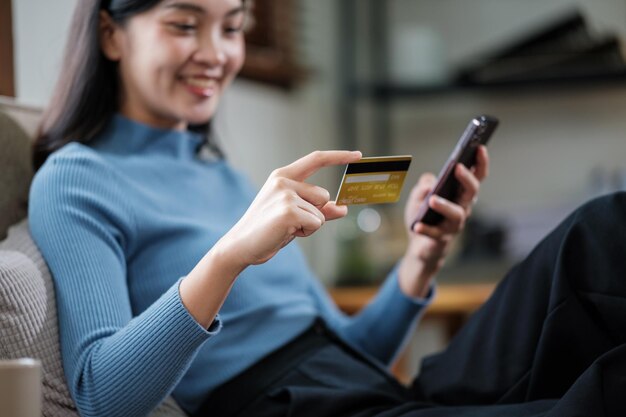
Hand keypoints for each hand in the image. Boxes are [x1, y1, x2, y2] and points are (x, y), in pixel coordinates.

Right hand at [217, 150, 361, 267]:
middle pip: (324, 196)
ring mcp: (285, 194)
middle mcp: (284, 181)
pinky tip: (285, 232)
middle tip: (290, 223)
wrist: (242, 245)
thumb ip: (320, 209)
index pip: (316, 159)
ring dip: (310, 225)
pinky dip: (306, 232)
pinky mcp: (288, 210)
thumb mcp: (295, 215)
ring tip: (285, 228)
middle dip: (315, 213)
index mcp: (283, 176)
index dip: (339, 156)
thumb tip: (344, 208)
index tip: (358, 155)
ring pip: (321, 213)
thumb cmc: (268, 229)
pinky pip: (317, 223)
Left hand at [399, 146, 488, 297]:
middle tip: (458, 167)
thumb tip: (430, 182)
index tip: (479, 147)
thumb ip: (423, 186)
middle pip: (472, 192)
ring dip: (445, 206)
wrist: (419, 245)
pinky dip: (426, 229)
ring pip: (457, 214)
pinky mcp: (442, 239)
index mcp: (460, 194)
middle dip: (467, 179)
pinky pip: (435, 233)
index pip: (476, 176)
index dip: (480, 162)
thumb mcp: (418, 196)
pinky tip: (416, 225)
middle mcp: (462, 208)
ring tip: (432, 200)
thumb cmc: (424, 215)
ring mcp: (454, 224)